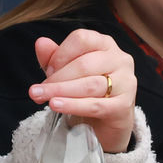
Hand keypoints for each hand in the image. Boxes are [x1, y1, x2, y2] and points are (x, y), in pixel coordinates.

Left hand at [28, 30, 136, 152]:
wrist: (107, 122)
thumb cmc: (87, 91)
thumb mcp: (68, 72)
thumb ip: (55, 57)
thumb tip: (41, 43)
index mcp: (105, 44)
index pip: (82, 39)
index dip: (61, 54)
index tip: (48, 70)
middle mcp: (120, 59)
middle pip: (84, 64)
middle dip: (57, 78)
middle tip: (37, 90)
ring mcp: (125, 82)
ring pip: (89, 85)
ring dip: (61, 91)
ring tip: (42, 97)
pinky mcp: (124, 105)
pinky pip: (95, 105)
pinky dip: (73, 105)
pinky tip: (57, 105)